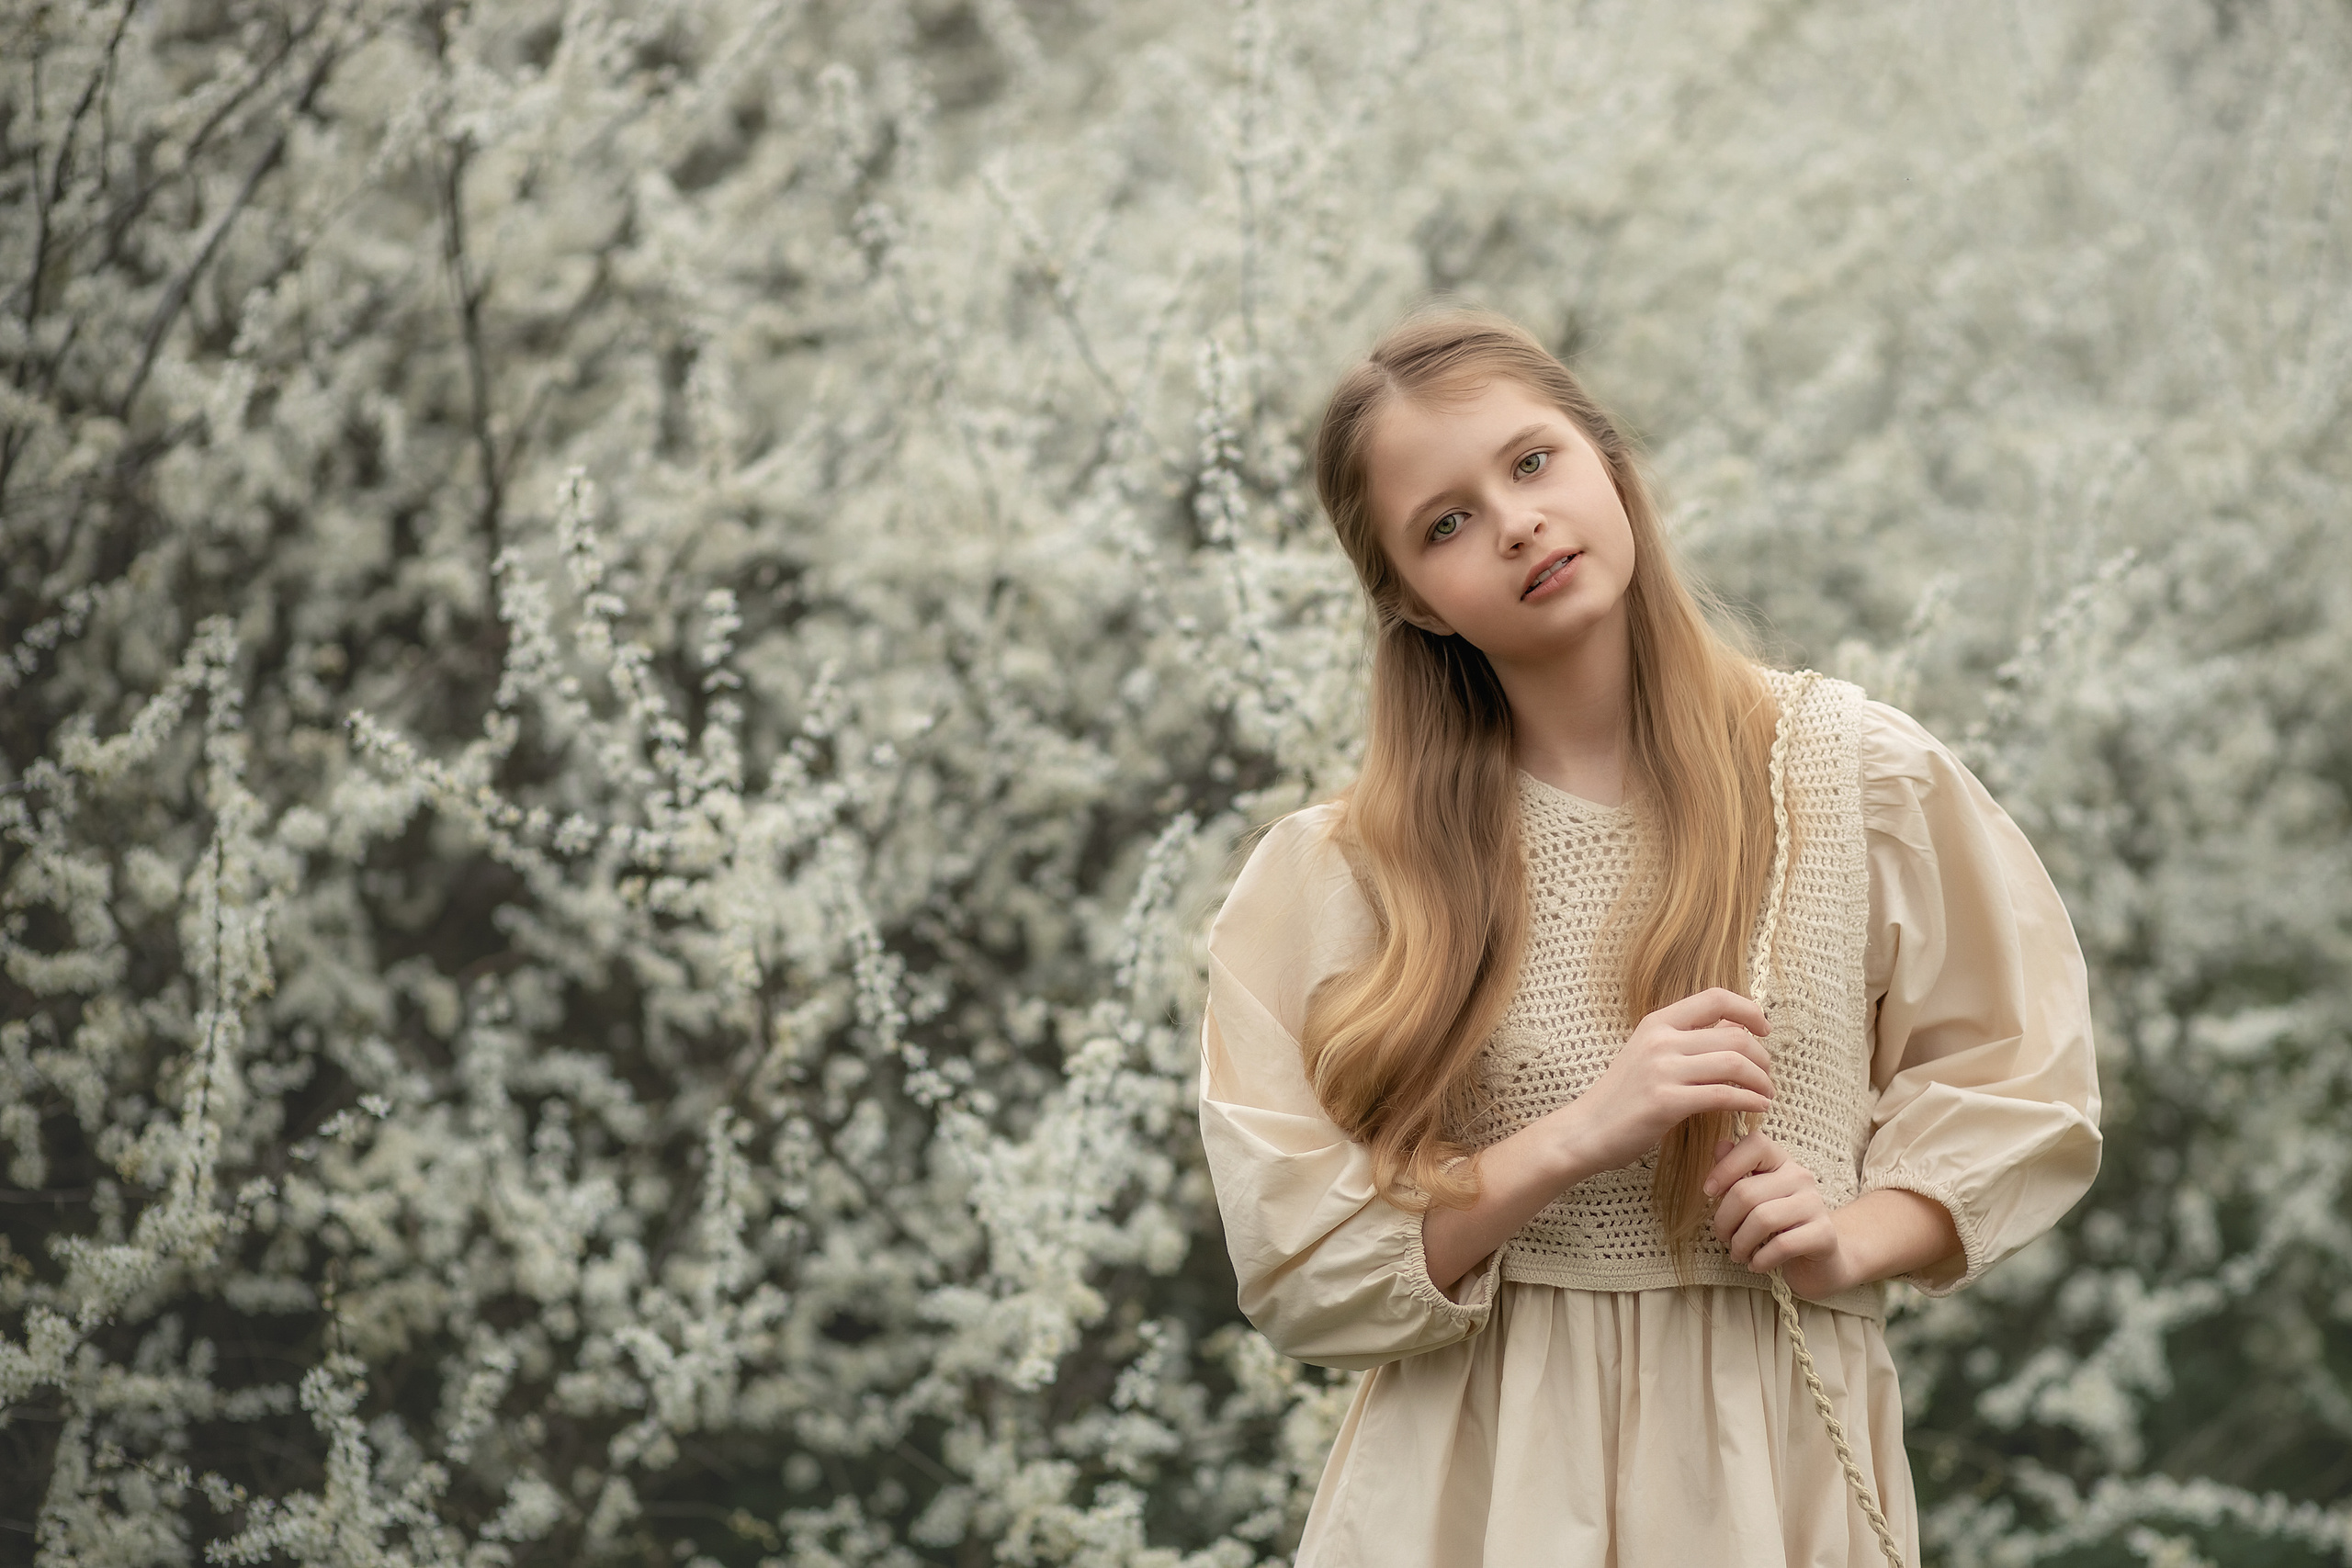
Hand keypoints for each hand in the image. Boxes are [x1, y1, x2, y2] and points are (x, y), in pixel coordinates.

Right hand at [1553, 988, 1773, 1173]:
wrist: (1585, 1130)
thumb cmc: (1621, 1096)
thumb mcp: (1649, 1054)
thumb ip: (1687, 1040)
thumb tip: (1737, 1028)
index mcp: (1657, 1022)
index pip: (1715, 998)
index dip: (1749, 1010)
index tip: (1764, 1029)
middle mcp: (1660, 1040)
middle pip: (1734, 1036)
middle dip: (1762, 1056)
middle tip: (1767, 1075)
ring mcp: (1662, 1070)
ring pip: (1734, 1064)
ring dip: (1761, 1081)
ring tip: (1766, 1094)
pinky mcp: (1666, 1102)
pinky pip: (1723, 1095)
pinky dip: (1749, 1101)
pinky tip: (1757, 1108)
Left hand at [1703, 1131, 1855, 1297]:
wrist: (1819, 1259)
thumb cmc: (1778, 1224)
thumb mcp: (1753, 1196)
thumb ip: (1735, 1172)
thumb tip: (1720, 1146)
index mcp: (1781, 1160)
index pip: (1755, 1143)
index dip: (1725, 1167)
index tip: (1708, 1192)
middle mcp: (1800, 1177)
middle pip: (1746, 1192)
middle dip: (1724, 1221)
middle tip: (1722, 1237)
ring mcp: (1815, 1204)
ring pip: (1762, 1219)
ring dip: (1740, 1243)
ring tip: (1738, 1254)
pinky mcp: (1824, 1234)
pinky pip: (1782, 1245)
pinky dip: (1761, 1259)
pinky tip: (1756, 1265)